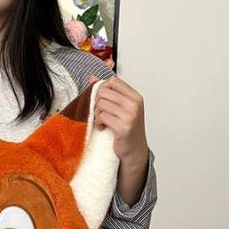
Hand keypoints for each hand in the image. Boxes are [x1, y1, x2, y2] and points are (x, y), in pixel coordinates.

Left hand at [90, 76, 148, 203]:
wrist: (134, 150)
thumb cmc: (126, 128)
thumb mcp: (121, 108)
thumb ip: (108, 92)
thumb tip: (92, 77)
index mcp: (135, 97)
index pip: (113, 81)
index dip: (102, 89)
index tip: (102, 100)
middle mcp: (135, 104)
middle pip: (104, 92)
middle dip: (97, 103)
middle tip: (101, 113)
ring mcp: (130, 115)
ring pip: (101, 104)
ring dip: (97, 114)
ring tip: (102, 121)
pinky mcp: (124, 127)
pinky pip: (102, 116)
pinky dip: (99, 122)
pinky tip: (103, 127)